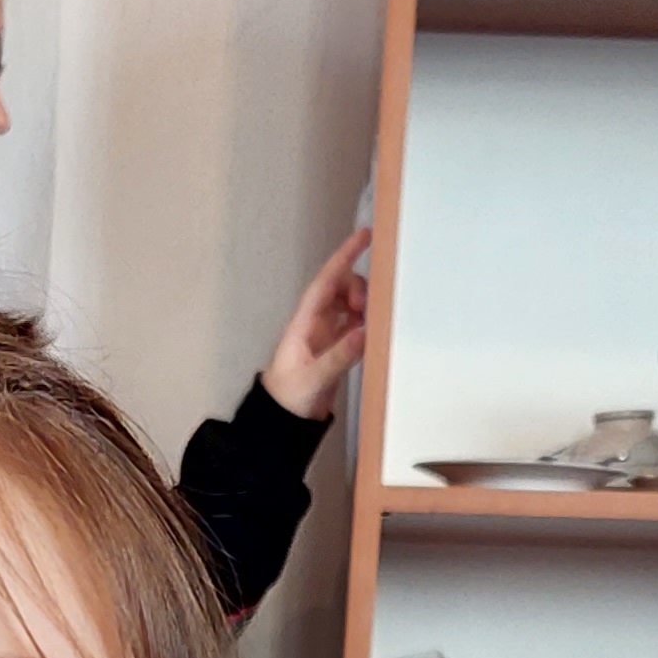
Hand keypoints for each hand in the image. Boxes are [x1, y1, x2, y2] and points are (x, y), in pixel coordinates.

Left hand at [261, 225, 372, 419]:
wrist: (283, 422)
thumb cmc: (289, 398)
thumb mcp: (313, 377)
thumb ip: (339, 356)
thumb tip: (364, 332)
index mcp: (304, 322)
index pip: (326, 281)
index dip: (344, 257)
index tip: (363, 235)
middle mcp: (316, 323)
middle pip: (340, 288)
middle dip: (357, 288)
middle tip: (365, 308)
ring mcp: (327, 335)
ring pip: (350, 305)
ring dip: (363, 305)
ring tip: (372, 319)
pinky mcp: (337, 350)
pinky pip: (356, 325)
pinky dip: (367, 322)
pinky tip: (374, 330)